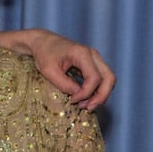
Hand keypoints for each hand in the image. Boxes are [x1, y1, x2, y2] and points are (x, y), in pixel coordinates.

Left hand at [0, 28, 115, 109]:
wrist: (43, 42)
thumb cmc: (44, 54)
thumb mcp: (49, 70)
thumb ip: (64, 84)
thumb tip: (77, 95)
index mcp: (82, 53)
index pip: (94, 78)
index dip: (86, 93)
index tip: (72, 101)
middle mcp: (93, 55)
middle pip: (109, 78)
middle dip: (101, 96)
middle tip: (88, 108)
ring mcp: (95, 59)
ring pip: (108, 79)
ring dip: (100, 95)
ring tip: (85, 106)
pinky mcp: (92, 65)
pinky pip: (102, 79)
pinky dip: (97, 91)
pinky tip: (85, 99)